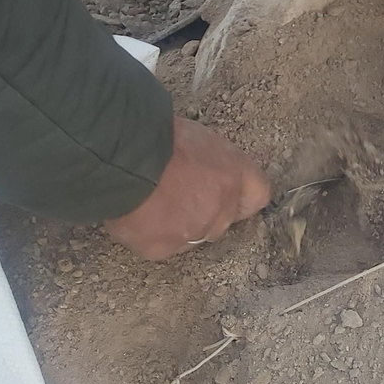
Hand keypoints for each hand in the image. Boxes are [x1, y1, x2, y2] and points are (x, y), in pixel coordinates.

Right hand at [105, 117, 270, 259]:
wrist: (125, 156)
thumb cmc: (159, 135)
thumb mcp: (200, 138)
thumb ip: (214, 163)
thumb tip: (209, 175)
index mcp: (235, 174)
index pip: (258, 196)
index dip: (241, 197)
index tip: (227, 196)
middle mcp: (222, 208)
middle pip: (222, 221)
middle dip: (204, 213)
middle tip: (177, 196)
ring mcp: (194, 231)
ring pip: (191, 237)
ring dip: (177, 227)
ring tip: (152, 204)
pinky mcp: (164, 248)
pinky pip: (162, 246)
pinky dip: (149, 236)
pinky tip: (136, 216)